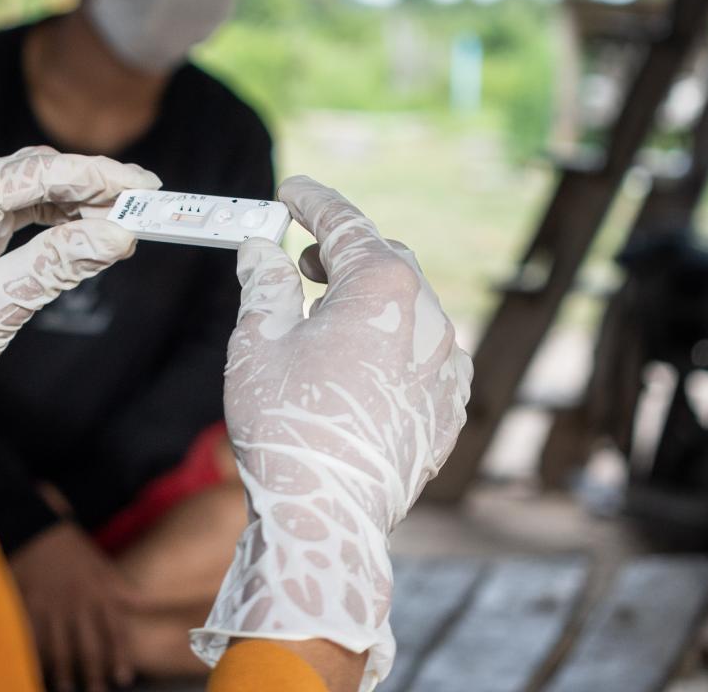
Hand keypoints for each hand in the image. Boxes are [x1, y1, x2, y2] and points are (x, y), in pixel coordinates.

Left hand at [0, 146, 158, 408]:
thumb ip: (57, 263)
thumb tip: (117, 234)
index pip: (38, 172)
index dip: (95, 176)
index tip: (143, 185)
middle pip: (35, 174)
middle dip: (90, 187)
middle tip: (141, 203)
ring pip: (28, 193)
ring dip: (75, 204)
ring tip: (119, 221)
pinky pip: (16, 214)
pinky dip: (53, 221)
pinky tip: (82, 233)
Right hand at [12, 522, 139, 691]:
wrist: (36, 528)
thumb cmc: (71, 549)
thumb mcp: (100, 564)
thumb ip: (121, 588)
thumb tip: (145, 603)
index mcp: (98, 592)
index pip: (114, 630)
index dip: (120, 655)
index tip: (123, 678)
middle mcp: (78, 602)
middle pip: (88, 644)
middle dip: (94, 672)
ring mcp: (52, 605)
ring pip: (60, 645)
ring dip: (64, 671)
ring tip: (66, 688)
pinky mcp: (28, 604)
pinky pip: (33, 635)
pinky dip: (35, 654)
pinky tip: (37, 669)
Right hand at [192, 176, 473, 688]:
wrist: (328, 517)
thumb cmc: (286, 426)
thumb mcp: (258, 342)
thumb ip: (264, 283)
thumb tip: (262, 247)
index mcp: (383, 287)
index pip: (346, 224)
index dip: (313, 202)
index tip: (291, 190)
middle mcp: (429, 317)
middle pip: (385, 261)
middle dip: (342, 252)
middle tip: (300, 258)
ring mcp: (446, 366)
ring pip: (411, 308)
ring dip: (370, 300)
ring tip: (326, 315)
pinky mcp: (449, 409)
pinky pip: (429, 356)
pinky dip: (397, 343)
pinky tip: (366, 361)